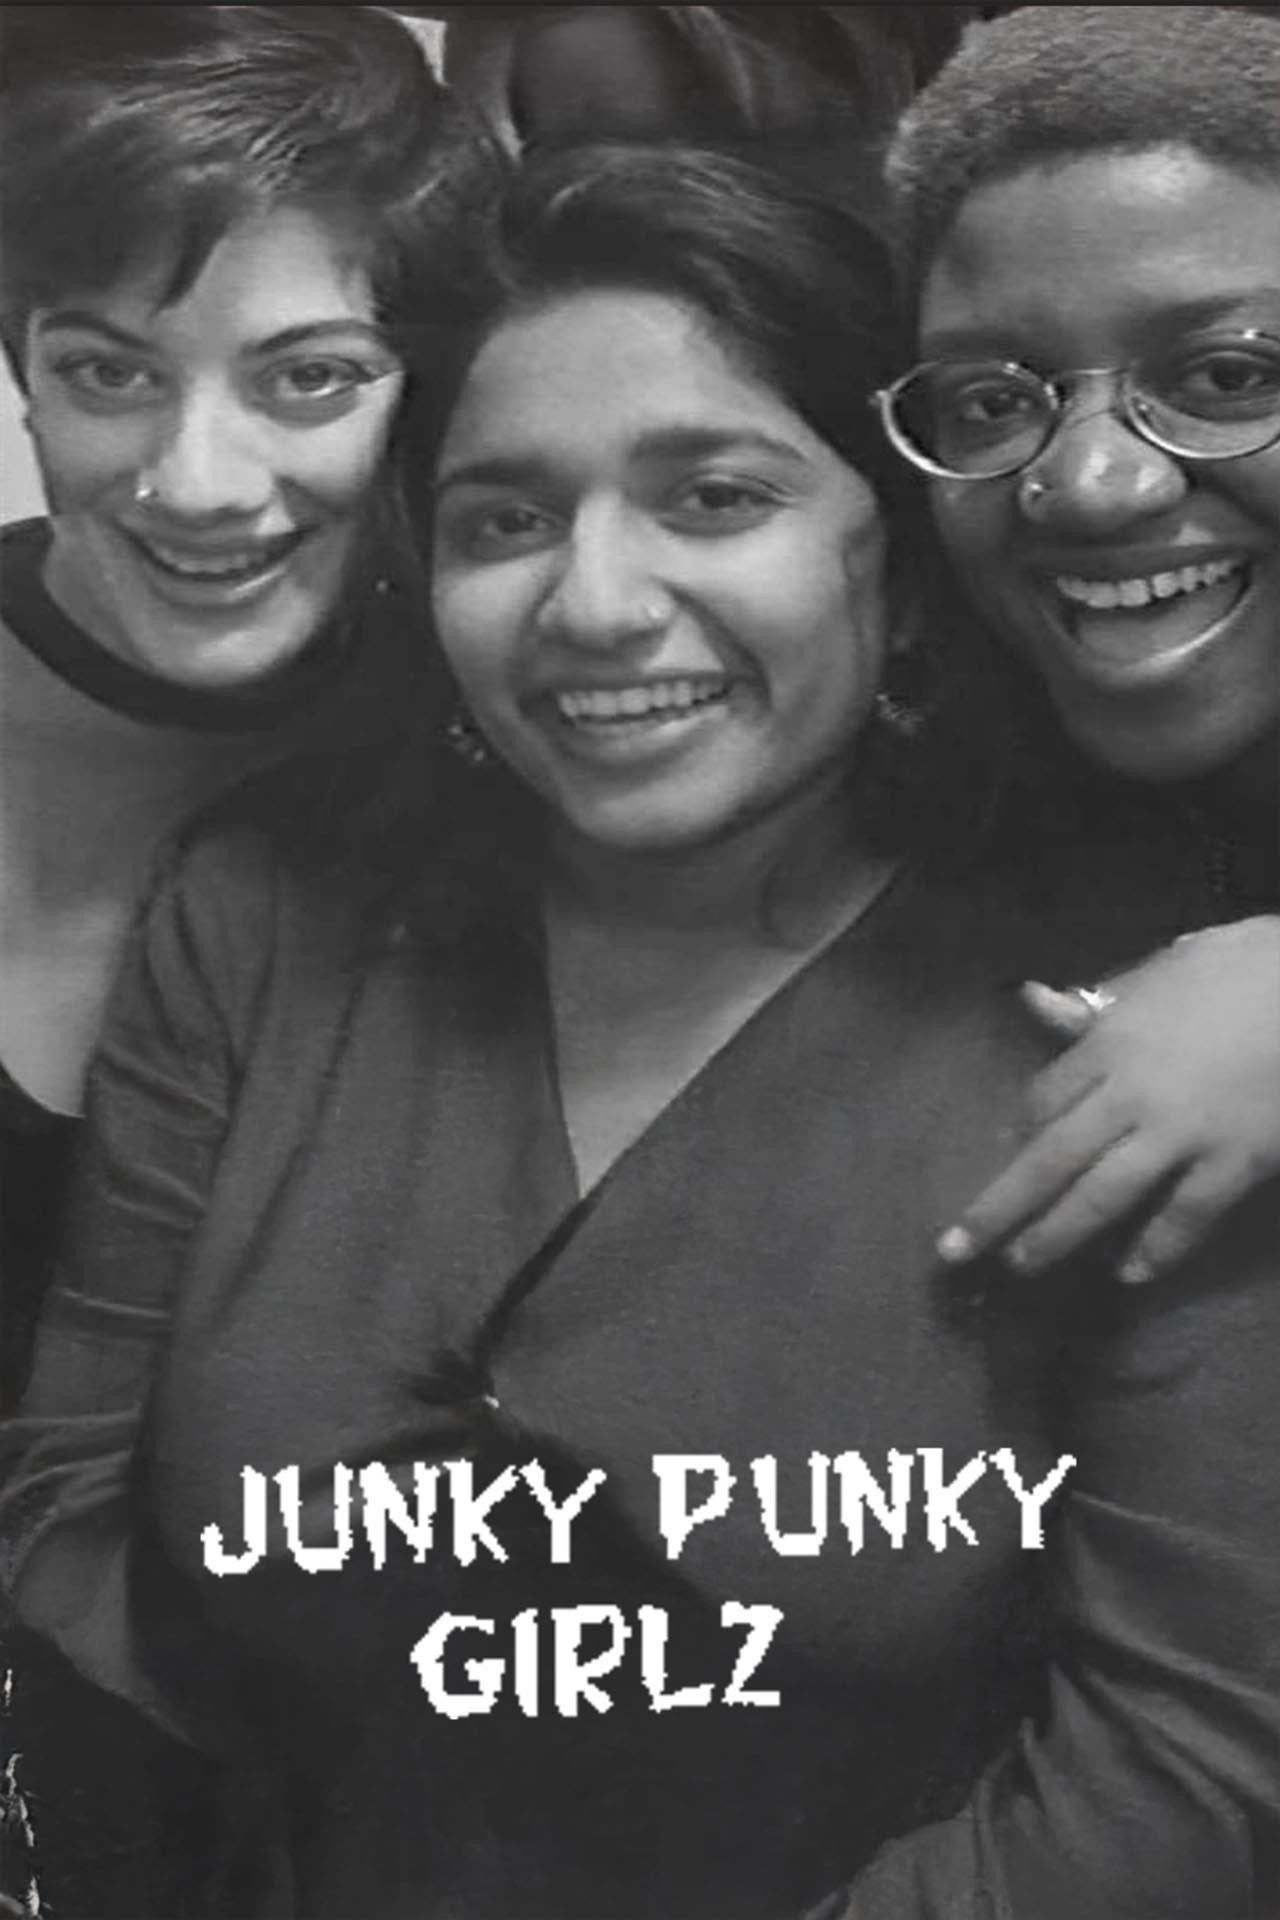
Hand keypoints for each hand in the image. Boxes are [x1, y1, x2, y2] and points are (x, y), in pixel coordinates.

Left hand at [937, 917, 1279, 1282]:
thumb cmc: (1245, 967)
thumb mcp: (1164, 968)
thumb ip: (1098, 999)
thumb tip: (1032, 1000)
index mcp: (1110, 1041)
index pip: (1042, 1100)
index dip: (1016, 1133)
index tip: (999, 1157)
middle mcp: (1131, 1093)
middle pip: (1050, 1158)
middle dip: (1000, 1207)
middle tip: (957, 1248)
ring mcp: (1182, 1132)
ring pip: (1103, 1195)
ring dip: (1057, 1235)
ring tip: (1024, 1266)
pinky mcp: (1235, 1161)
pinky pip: (1186, 1215)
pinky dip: (1158, 1247)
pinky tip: (1131, 1273)